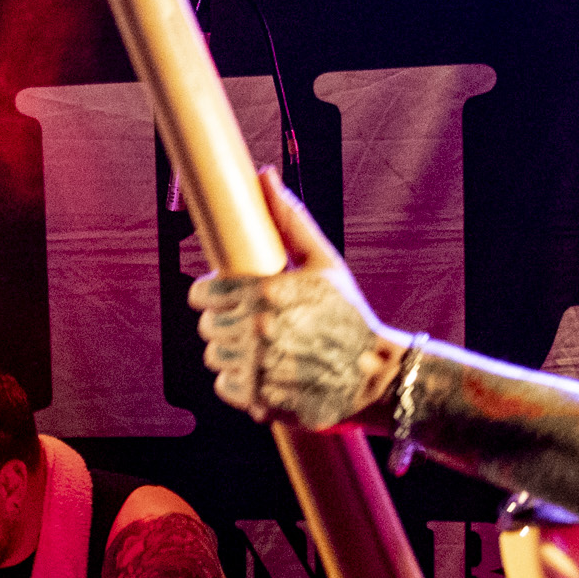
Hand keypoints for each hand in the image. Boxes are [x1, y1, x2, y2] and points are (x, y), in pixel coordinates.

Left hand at [191, 168, 406, 430]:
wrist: (375, 373)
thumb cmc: (348, 313)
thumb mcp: (324, 261)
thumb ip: (289, 219)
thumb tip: (264, 176)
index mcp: (268, 292)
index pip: (203, 293)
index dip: (207, 294)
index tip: (220, 295)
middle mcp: (259, 331)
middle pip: (206, 325)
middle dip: (222, 321)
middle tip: (249, 321)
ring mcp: (258, 368)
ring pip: (214, 356)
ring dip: (230, 351)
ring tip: (259, 346)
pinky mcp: (260, 401)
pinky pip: (225, 386)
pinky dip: (239, 380)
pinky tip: (264, 370)